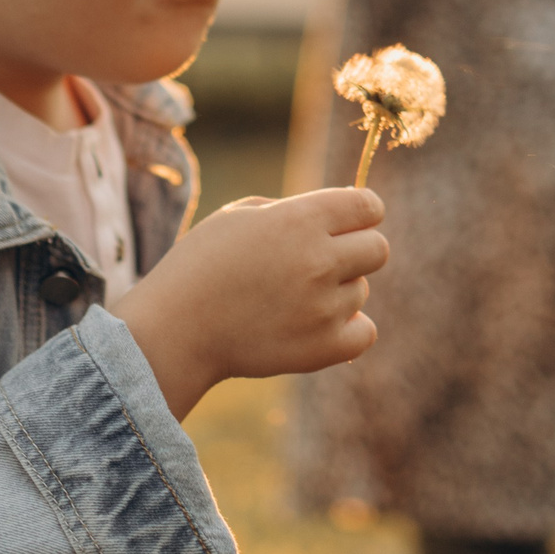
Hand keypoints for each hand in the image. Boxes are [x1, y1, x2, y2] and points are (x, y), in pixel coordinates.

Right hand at [111, 187, 387, 421]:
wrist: (175, 329)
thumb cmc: (201, 265)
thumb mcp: (239, 216)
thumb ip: (293, 210)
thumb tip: (339, 212)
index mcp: (300, 219)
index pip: (369, 205)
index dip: (362, 212)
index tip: (349, 222)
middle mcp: (319, 260)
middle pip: (378, 249)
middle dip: (356, 251)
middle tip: (323, 262)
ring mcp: (324, 307)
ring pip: (361, 291)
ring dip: (338, 292)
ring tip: (292, 299)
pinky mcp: (323, 347)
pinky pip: (365, 332)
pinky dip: (348, 330)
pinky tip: (317, 325)